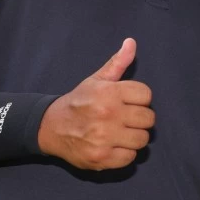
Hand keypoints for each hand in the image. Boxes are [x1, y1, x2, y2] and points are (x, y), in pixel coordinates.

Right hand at [38, 38, 154, 169]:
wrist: (51, 127)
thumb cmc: (79, 101)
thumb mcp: (96, 79)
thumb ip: (118, 63)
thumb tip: (132, 42)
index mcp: (109, 92)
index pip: (146, 95)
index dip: (140, 100)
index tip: (128, 103)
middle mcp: (107, 114)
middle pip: (148, 119)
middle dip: (140, 119)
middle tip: (127, 120)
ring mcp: (104, 138)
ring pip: (142, 139)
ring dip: (134, 138)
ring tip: (121, 133)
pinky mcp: (101, 158)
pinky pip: (130, 158)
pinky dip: (125, 154)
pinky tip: (114, 145)